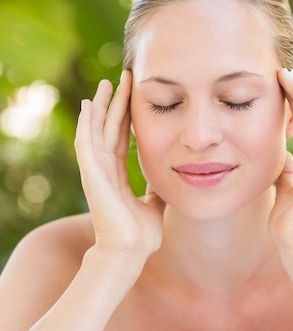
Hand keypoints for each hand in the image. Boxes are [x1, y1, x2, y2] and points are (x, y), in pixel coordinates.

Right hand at [74, 71, 164, 262]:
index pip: (121, 138)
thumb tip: (167, 181)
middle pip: (109, 128)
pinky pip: (87, 143)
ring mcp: (96, 171)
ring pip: (96, 130)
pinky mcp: (92, 174)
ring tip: (106, 84)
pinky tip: (88, 105)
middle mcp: (104, 170)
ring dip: (101, 107)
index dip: (127, 117)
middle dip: (116, 103)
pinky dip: (87, 123)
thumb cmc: (140, 235)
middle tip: (122, 79)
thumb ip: (156, 191)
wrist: (131, 251)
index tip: (134, 96)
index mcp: (117, 176)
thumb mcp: (154, 204)